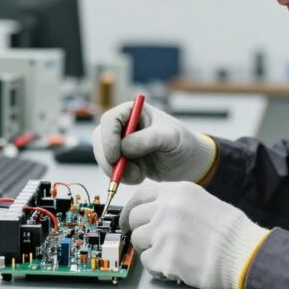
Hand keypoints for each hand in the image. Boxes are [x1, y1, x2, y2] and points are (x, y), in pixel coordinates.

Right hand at [91, 102, 216, 183]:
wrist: (187, 163)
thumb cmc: (182, 143)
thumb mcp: (170, 137)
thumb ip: (149, 139)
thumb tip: (125, 147)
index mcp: (133, 112)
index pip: (110, 119)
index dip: (108, 138)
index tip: (116, 156)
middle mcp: (123, 125)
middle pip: (100, 138)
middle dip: (108, 158)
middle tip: (121, 173)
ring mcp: (120, 143)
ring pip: (103, 156)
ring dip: (116, 170)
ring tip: (138, 175)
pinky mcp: (122, 159)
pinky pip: (110, 169)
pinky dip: (121, 177)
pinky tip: (138, 176)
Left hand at [120, 182, 269, 288]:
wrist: (244, 254)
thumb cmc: (230, 233)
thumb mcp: (202, 201)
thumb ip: (176, 203)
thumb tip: (152, 214)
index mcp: (178, 191)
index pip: (140, 195)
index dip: (130, 209)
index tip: (128, 220)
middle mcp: (167, 207)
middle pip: (135, 218)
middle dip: (142, 232)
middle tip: (154, 243)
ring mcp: (163, 231)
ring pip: (138, 241)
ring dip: (150, 251)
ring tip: (171, 256)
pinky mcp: (164, 256)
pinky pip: (147, 263)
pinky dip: (158, 268)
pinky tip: (175, 268)